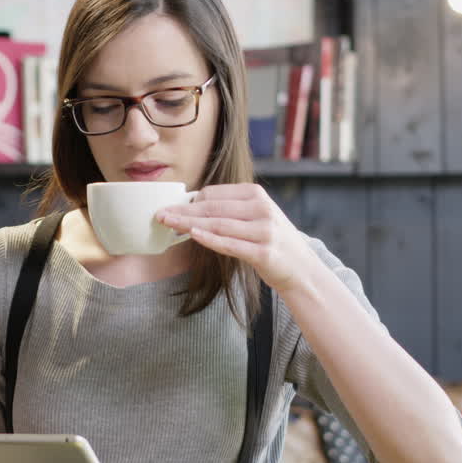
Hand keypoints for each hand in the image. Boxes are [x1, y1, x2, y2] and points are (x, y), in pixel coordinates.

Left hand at [155, 183, 319, 292]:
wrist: (301, 268)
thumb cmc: (272, 241)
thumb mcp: (256, 216)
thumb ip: (230, 209)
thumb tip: (192, 206)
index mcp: (256, 194)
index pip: (214, 194)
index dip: (189, 201)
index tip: (171, 207)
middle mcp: (261, 209)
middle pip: (212, 208)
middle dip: (183, 211)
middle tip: (160, 214)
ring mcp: (263, 231)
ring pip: (218, 225)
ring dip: (189, 224)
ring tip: (168, 224)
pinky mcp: (263, 253)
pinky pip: (230, 244)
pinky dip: (210, 239)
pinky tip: (193, 235)